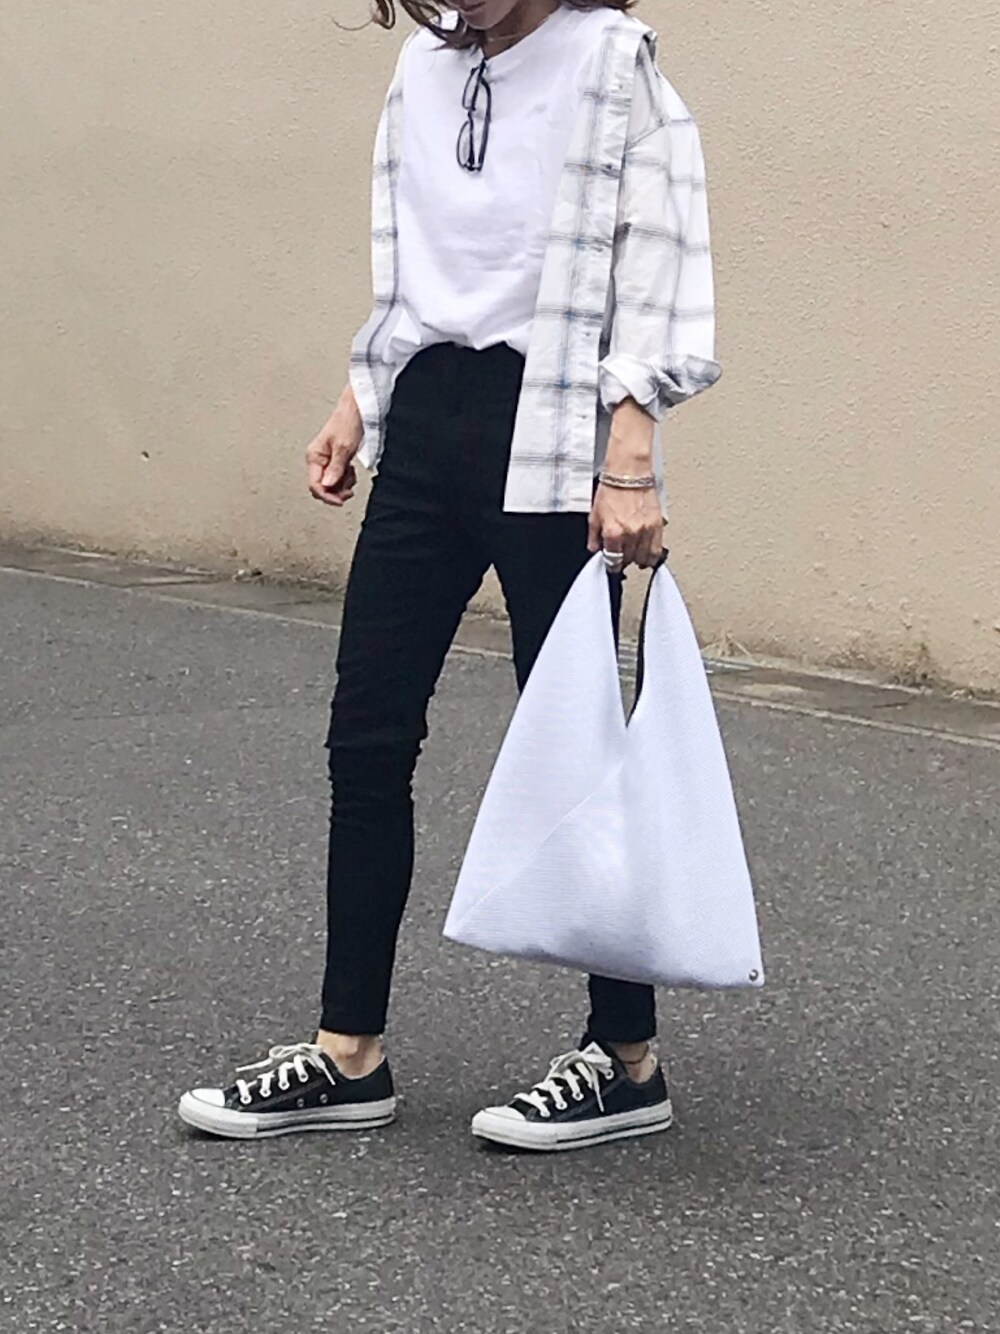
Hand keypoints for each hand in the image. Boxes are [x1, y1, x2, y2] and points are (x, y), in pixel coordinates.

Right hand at [306, 385, 363, 507]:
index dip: (327, 496)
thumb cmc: (348, 421)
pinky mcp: (335, 460)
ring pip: (331, 485)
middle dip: (336, 491)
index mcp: (314, 456)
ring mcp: (326, 461)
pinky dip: (346, 479)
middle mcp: (317, 460)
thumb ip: (335, 468)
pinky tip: (351, 471)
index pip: (314, 485)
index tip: (340, 500)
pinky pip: (337, 478)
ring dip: (342, 485)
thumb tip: (328, 485)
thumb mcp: (343, 447)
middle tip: (349, 490)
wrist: (357, 410)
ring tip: (352, 476)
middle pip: (322, 487)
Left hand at [588, 397, 663, 568]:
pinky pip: (658, 548)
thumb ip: (593, 535)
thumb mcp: (594, 514)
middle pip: (629, 560)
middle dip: (624, 560)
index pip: (613, 561)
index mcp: (613, 533)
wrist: (629, 472)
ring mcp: (646, 530)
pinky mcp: (658, 524)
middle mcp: (631, 533)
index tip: (612, 565)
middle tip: (621, 556)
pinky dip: (652, 553)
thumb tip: (594, 548)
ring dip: (638, 559)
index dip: (611, 566)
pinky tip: (647, 552)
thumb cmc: (612, 488)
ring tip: (634, 555)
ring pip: (645, 558)